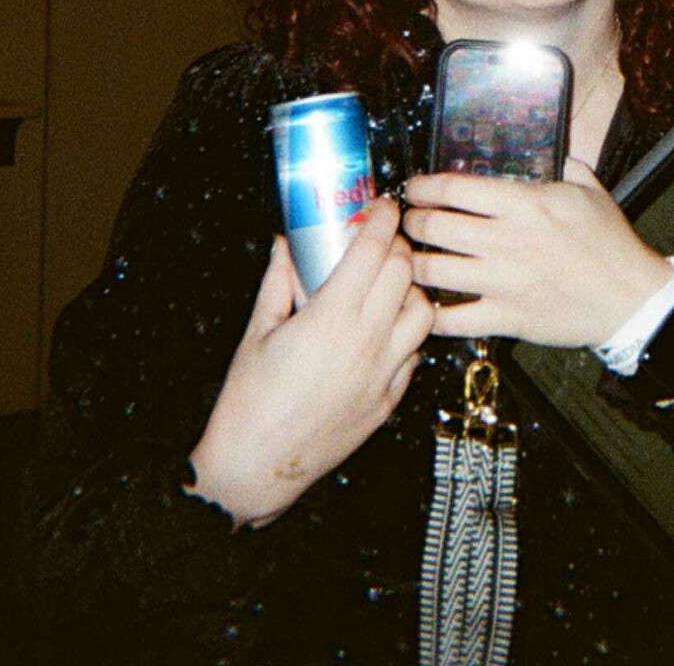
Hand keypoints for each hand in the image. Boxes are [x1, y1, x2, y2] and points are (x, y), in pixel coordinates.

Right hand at [188, 200, 432, 526]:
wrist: (257, 465)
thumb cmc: (250, 402)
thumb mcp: (258, 331)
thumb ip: (277, 281)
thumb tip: (284, 245)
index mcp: (331, 317)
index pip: (375, 251)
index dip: (382, 220)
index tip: (381, 208)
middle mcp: (366, 342)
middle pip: (405, 274)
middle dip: (398, 248)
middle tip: (382, 244)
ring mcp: (382, 373)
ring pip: (423, 313)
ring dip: (410, 291)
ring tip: (388, 288)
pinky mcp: (388, 400)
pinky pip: (414, 354)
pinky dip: (406, 334)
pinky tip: (383, 331)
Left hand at [401, 162, 673, 346]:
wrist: (631, 299)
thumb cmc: (611, 244)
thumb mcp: (588, 190)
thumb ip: (557, 166)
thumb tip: (537, 148)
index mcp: (525, 204)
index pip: (454, 188)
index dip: (424, 186)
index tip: (415, 187)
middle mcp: (507, 242)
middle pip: (434, 226)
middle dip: (413, 221)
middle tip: (410, 220)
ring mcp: (503, 282)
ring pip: (433, 271)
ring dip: (413, 262)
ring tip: (411, 258)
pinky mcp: (506, 318)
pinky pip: (452, 320)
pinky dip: (432, 313)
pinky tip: (429, 304)